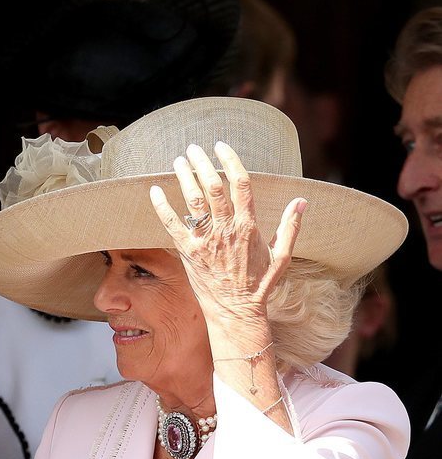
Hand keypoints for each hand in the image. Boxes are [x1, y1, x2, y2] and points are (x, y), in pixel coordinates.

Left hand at [148, 142, 305, 333]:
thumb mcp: (281, 256)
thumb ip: (290, 227)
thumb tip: (302, 201)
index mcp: (249, 226)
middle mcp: (226, 230)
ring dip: (184, 177)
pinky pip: (172, 225)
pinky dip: (162, 206)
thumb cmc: (258, 286)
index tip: (220, 146)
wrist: (235, 313)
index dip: (229, 161)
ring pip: (193, 201)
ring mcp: (206, 241)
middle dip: (203, 163)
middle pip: (213, 187)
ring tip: (178, 160)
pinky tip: (155, 190)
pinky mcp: (188, 253)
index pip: (240, 183)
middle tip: (194, 148)